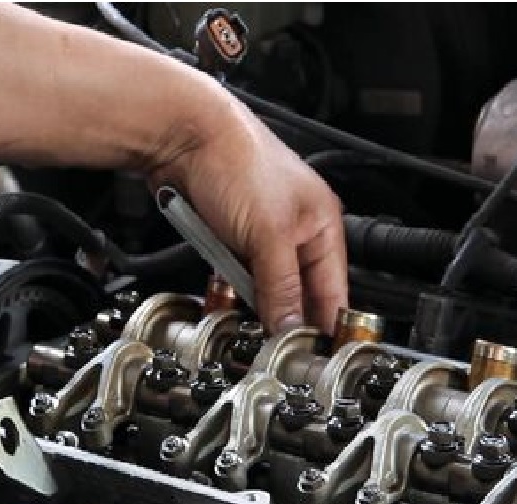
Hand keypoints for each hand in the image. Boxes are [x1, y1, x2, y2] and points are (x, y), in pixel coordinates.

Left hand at [149, 91, 347, 333]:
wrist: (182, 135)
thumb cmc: (236, 160)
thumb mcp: (268, 235)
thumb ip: (282, 286)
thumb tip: (291, 327)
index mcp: (321, 224)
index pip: (334, 289)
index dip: (329, 324)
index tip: (322, 354)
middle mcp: (295, 230)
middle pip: (297, 292)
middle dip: (285, 316)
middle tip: (277, 345)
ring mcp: (261, 234)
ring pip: (263, 287)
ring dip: (253, 302)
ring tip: (249, 320)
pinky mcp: (230, 236)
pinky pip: (235, 275)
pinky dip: (229, 287)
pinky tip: (224, 295)